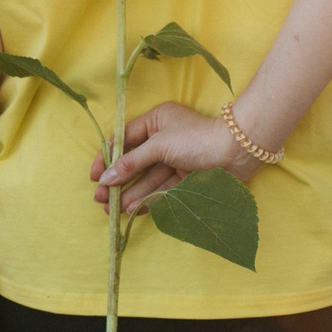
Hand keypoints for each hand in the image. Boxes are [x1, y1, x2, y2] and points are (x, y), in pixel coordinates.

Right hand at [93, 101, 255, 214]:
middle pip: (134, 162)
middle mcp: (164, 138)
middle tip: (100, 200)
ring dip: (129, 193)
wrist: (237, 152)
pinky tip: (132, 209)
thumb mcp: (159, 145)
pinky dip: (147, 198)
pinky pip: (162, 188)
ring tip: (112, 211)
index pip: (124, 138)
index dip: (107, 157)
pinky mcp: (186, 177)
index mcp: (156, 120)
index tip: (94, 176)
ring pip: (147, 178)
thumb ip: (131, 162)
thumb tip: (104, 178)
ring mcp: (175, 158)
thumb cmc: (197, 139)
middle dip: (116, 181)